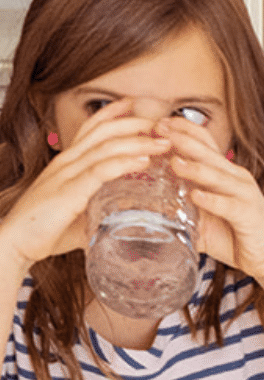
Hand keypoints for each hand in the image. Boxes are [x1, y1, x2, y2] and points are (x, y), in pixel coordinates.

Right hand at [0, 100, 171, 275]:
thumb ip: (97, 213)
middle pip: (101, 131)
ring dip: (137, 141)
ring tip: (162, 141)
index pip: (88, 128)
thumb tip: (123, 224)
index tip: (132, 104)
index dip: (110, 113)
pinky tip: (143, 160)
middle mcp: (65, 163)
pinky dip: (124, 162)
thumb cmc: (40, 231)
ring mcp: (66, 175)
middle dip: (133, 123)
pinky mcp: (69, 192)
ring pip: (105, 147)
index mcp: (64, 164)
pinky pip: (100, 170)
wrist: (13, 243)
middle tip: (161, 123)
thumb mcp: (74, 215)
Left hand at [165, 118, 263, 283]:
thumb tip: (129, 201)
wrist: (263, 256)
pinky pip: (230, 206)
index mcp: (220, 169)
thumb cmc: (228, 231)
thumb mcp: (196, 212)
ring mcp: (244, 194)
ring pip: (218, 175)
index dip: (180, 128)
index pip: (202, 139)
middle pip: (207, 151)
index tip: (156, 123)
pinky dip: (213, 201)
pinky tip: (196, 196)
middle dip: (181, 140)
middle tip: (158, 131)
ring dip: (195, 168)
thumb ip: (171, 202)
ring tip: (173, 163)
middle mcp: (234, 176)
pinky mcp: (250, 215)